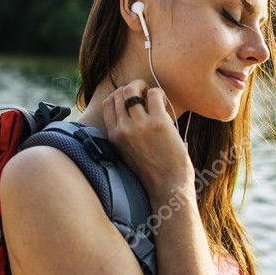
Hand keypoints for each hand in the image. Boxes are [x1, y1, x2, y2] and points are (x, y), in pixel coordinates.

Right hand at [102, 80, 192, 201]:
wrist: (168, 187)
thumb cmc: (153, 174)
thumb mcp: (128, 155)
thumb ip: (125, 136)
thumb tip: (133, 115)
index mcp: (114, 137)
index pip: (108, 104)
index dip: (120, 96)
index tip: (133, 100)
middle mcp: (123, 129)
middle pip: (119, 93)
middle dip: (132, 88)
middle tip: (144, 94)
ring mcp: (139, 125)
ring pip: (133, 90)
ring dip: (144, 87)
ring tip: (154, 96)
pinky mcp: (158, 122)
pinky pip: (154, 94)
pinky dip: (159, 93)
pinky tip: (164, 102)